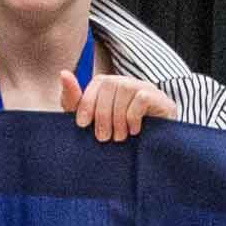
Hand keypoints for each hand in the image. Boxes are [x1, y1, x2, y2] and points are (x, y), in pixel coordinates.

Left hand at [62, 71, 179, 141]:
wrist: (150, 153)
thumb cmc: (116, 135)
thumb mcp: (89, 121)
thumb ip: (74, 100)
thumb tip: (63, 73)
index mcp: (112, 85)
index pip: (98, 82)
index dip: (87, 102)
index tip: (81, 124)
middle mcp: (129, 83)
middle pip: (111, 85)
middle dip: (102, 113)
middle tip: (102, 137)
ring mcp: (146, 89)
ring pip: (126, 89)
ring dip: (118, 117)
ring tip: (118, 137)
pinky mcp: (161, 99)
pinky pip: (142, 98)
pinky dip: (133, 116)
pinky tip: (133, 131)